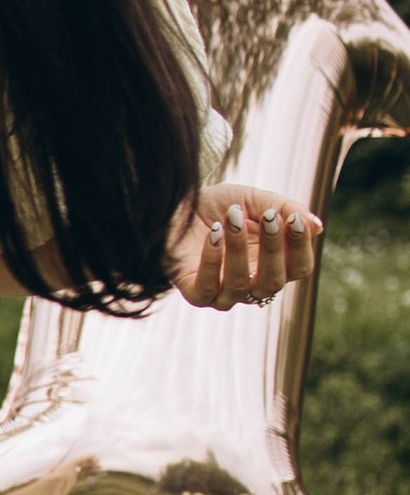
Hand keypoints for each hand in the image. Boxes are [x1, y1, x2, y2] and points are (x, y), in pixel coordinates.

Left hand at [169, 182, 320, 311]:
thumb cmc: (220, 206)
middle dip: (273, 248)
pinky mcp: (197, 295)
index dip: (300, 247)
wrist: (177, 205)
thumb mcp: (255, 200)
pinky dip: (213, 260)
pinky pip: (209, 289)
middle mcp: (253, 286)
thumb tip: (317, 226)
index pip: (299, 268)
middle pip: (274, 282)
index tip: (293, 219)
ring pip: (241, 285)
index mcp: (274, 266)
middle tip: (267, 217)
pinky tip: (214, 234)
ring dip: (239, 249)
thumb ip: (285, 210)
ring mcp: (224, 294)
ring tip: (233, 217)